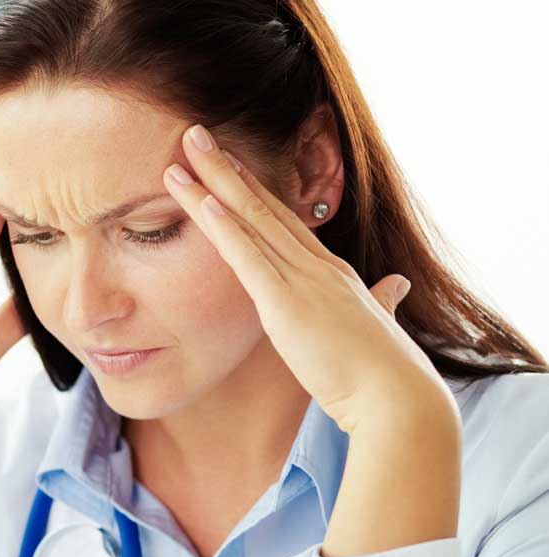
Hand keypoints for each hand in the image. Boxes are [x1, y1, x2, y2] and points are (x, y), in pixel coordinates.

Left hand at [160, 125, 452, 432]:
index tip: (225, 161)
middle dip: (224, 168)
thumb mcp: (374, 327)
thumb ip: (380, 302)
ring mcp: (302, 281)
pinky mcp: (287, 305)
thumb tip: (396, 287)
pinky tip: (202, 202)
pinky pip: (249, 259)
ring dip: (212, 185)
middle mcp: (315, 266)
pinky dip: (225, 228)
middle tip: (193, 133)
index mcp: (329, 273)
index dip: (251, 188)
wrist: (397, 400)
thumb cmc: (383, 372)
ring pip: (249, 221)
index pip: (282, 221)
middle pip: (261, 206)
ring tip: (182, 153)